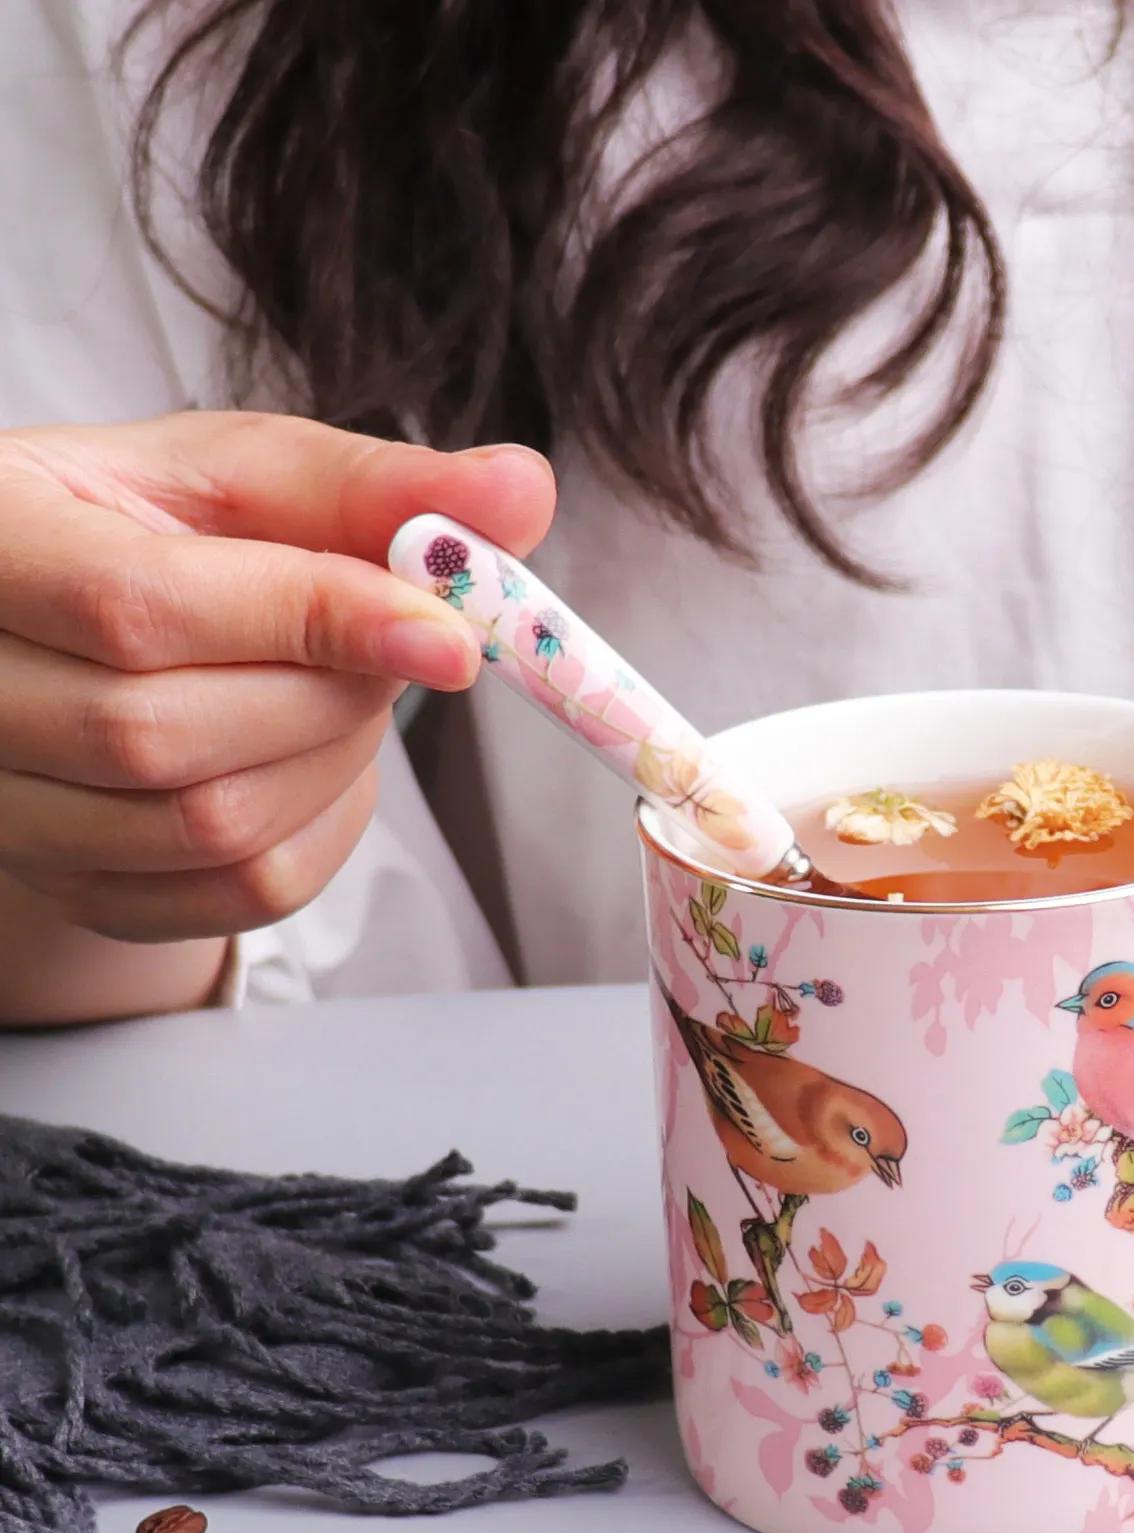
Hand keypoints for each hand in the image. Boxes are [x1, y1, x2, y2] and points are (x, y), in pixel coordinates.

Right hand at [0, 412, 553, 949]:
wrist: (92, 638)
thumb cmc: (163, 532)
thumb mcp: (255, 479)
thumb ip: (381, 485)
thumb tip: (522, 489)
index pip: (138, 606)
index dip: (314, 622)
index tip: (450, 637)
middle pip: (166, 733)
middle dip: (326, 695)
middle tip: (385, 645)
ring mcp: (9, 809)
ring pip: (211, 827)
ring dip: (331, 761)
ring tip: (338, 691)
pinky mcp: (85, 890)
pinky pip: (242, 893)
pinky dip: (324, 825)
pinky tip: (316, 757)